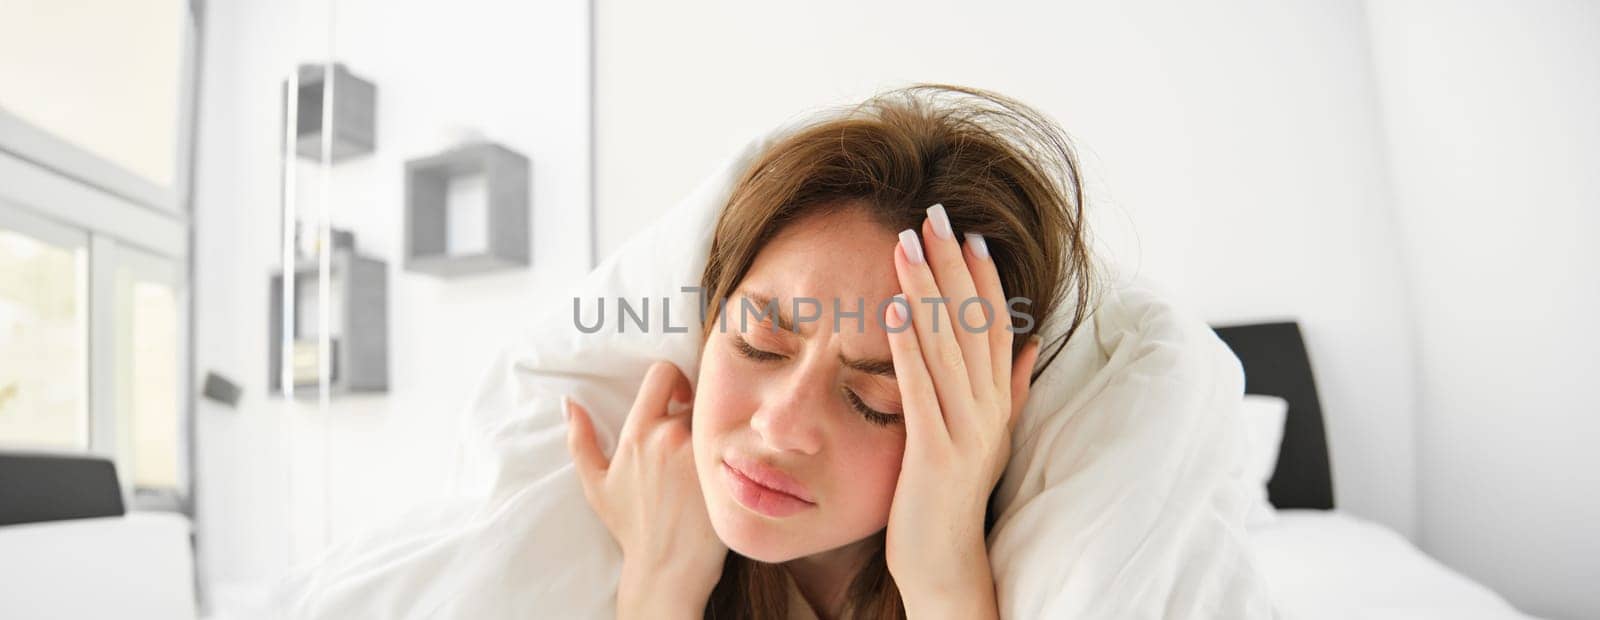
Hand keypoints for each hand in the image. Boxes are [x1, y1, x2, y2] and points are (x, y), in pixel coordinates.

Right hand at [565, 361, 726, 617]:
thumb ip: (580, 439)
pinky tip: (726, 468)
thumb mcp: (595, 483)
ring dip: (714, 429)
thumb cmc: (632, 524)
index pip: (662, 373)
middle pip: (697, 395)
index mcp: (640, 432)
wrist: (668, 563)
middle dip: (696, 407)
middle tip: (695, 430)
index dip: (673, 377)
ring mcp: (703, 452)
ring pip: (717, 418)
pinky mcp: (727, 469)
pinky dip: (731, 448)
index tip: (678, 396)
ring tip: (709, 454)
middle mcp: (673, 436)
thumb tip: (568, 403)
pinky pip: (734, 442)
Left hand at [882, 206, 1041, 614]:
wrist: (945, 563)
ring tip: (907, 243)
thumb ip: (1007, 388)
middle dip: (952, 265)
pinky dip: (909, 345)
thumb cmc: (952, 499)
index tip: (967, 231)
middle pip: (973, 323)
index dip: (982, 276)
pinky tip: (894, 308)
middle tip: (933, 214)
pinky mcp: (936, 453)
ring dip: (928, 290)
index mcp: (997, 401)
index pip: (994, 325)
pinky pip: (922, 388)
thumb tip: (1029, 341)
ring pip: (948, 346)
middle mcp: (988, 409)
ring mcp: (965, 430)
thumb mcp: (986, 437)